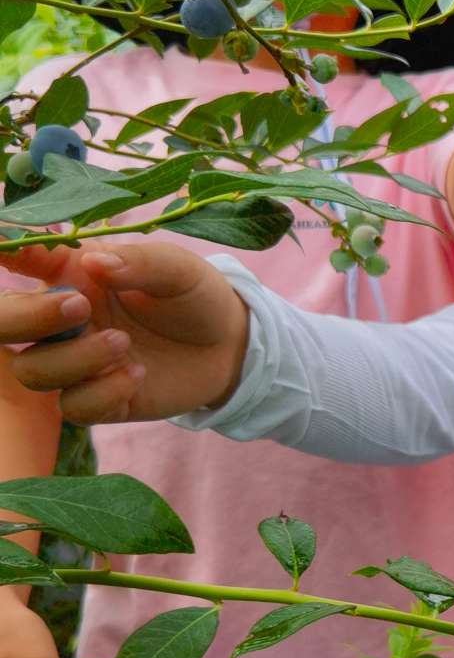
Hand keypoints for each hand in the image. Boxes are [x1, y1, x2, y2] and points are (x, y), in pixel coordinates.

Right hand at [0, 242, 249, 424]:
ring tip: (124, 343)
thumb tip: (95, 262)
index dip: (7, 252)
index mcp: (71, 274)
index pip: (22, 259)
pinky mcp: (98, 400)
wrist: (228, 346)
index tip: (3, 250)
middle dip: (25, 318)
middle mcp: (61, 319)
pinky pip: (73, 407)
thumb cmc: (193, 295)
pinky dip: (102, 393)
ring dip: (75, 359)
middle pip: (2, 325)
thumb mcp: (176, 269)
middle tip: (78, 307)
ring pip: (33, 372)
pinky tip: (136, 375)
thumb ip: (138, 262)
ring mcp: (75, 362)